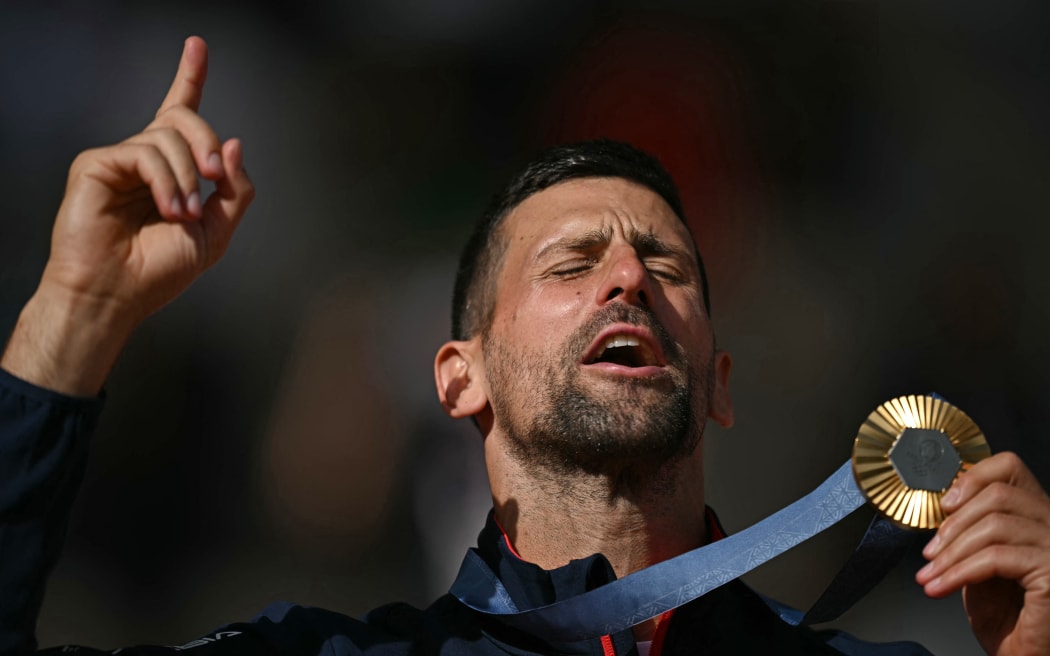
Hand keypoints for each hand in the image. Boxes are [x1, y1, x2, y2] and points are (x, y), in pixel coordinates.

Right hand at [1, 36, 253, 395]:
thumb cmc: (160, 270)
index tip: (197, 46)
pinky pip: (144, 152)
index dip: (188, 77)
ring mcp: (119, 159)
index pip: (179, 114)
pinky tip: (167, 209)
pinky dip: (166, 180)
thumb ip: (233, 190)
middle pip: (184, 118)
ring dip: (187, 177)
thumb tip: (233, 143)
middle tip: (214, 175)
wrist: (118, 295)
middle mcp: (144, 158)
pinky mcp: (97, 165)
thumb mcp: (216, 232)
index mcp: (172, 170)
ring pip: (168, 136)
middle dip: (207, 142)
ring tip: (182, 214)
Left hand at [917, 452, 1049, 655]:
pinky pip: (997, 558)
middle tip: (930, 554)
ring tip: (931, 576)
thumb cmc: (1010, 619)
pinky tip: (942, 586)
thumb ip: (972, 532)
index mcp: (1039, 518)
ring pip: (995, 525)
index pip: (1010, 468)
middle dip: (953, 525)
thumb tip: (945, 509)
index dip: (972, 477)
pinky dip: (960, 571)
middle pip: (999, 495)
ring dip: (951, 552)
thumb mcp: (982, 564)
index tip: (944, 506)